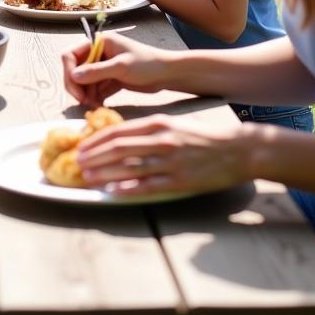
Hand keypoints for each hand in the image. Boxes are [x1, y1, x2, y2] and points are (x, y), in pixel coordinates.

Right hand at [62, 31, 171, 105]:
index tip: (76, 89)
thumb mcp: (121, 67)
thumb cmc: (147, 64)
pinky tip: (99, 106)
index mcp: (99, 42)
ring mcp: (104, 67)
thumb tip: (73, 76)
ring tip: (94, 106)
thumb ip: (96, 72)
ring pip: (84, 82)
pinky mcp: (110, 79)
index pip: (71, 55)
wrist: (168, 74)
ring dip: (86, 94)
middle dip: (77, 86)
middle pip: (75, 70)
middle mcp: (98, 53)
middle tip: (83, 102)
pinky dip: (95, 98)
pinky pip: (95, 89)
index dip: (69, 72)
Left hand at [75, 114, 253, 196]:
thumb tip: (121, 138)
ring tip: (87, 178)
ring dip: (104, 173)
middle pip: (118, 149)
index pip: (118, 131)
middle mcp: (160, 140)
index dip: (96, 140)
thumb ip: (148, 130)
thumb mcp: (173, 124)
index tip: (81, 146)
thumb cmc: (203, 136)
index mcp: (157, 123)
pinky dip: (127, 188)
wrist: (237, 149)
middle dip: (94, 157)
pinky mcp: (179, 181)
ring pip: (129, 168)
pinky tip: (112, 191)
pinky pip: (148, 186)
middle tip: (76, 163)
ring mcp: (169, 162)